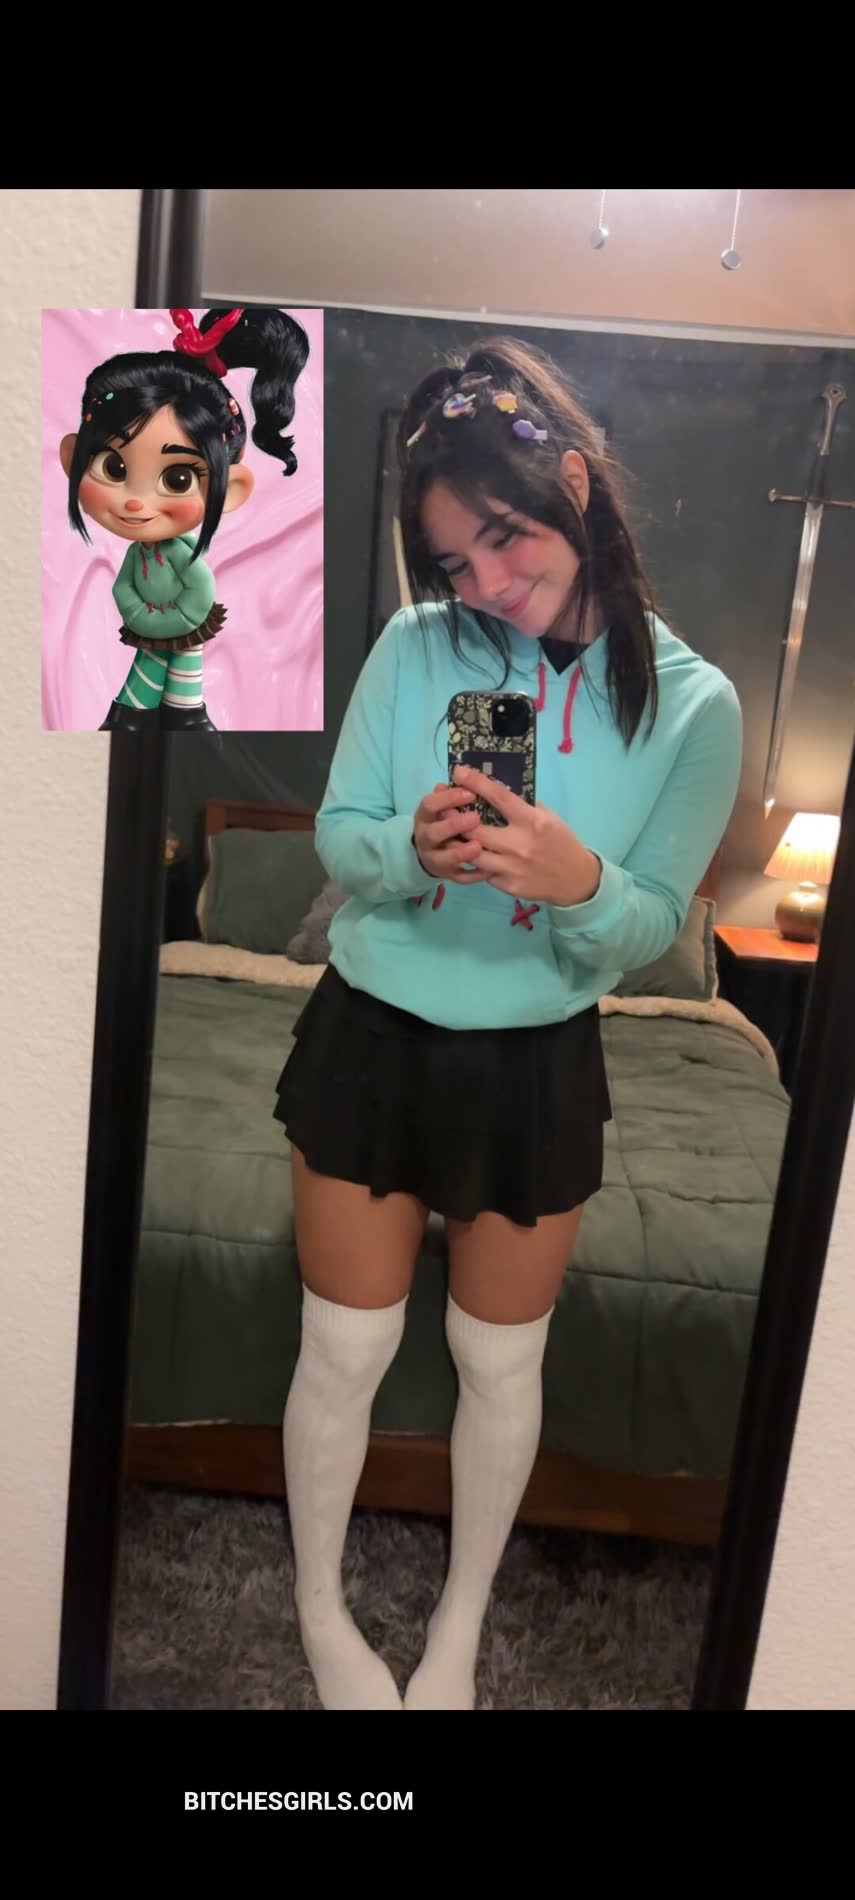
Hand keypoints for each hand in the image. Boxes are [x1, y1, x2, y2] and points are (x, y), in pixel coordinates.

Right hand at [413, 783, 487, 884]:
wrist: (430, 852)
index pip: (430, 805)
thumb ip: (451, 794)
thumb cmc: (444, 820)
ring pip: (445, 858)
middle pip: (435, 833)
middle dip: (453, 826)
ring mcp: (435, 859)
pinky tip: (489, 870)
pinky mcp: (448, 875)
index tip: (469, 792)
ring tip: (478, 846)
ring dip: (461, 853)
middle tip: (475, 818)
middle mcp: (425, 838)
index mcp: (424, 817)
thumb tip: (461, 772)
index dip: (447, 799)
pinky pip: (460, 877)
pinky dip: (474, 875)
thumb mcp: (442, 805)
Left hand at [452, 765, 601, 905]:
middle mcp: (520, 845)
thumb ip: (523, 805)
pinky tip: (467, 853)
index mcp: (533, 822)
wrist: (575, 879)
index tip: (459, 772)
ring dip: (458, 842)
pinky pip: (483, 872)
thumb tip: (495, 791)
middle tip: (444, 807)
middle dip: (455, 816)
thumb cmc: (561, 841)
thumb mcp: (548, 817)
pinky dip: (475, 861)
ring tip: (449, 832)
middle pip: (475, 829)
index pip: (499, 797)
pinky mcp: (508, 886)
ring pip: (472, 853)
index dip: (476, 783)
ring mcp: (512, 868)